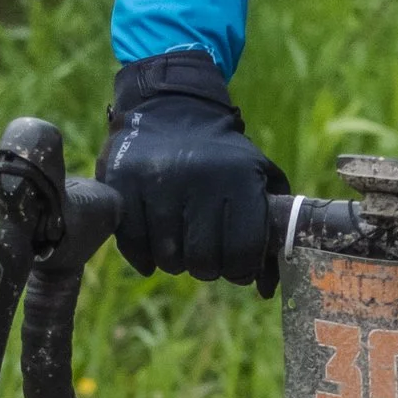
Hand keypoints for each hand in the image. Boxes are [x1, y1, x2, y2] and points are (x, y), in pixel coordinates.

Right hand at [102, 53, 286, 285]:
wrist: (171, 109)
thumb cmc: (224, 157)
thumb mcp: (259, 177)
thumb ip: (274, 229)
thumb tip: (267, 289)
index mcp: (238, 178)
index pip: (243, 251)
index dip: (241, 269)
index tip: (237, 265)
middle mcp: (198, 179)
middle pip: (204, 262)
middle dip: (209, 268)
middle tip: (208, 256)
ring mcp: (156, 181)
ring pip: (168, 259)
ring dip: (176, 262)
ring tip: (182, 243)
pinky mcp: (122, 184)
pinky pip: (133, 245)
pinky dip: (145, 256)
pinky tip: (156, 246)